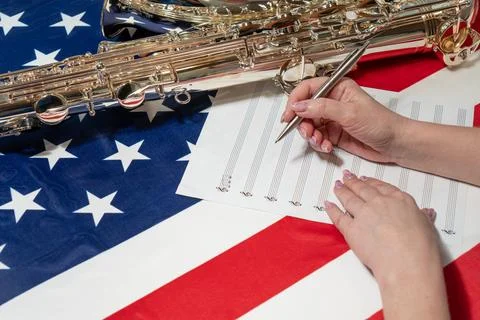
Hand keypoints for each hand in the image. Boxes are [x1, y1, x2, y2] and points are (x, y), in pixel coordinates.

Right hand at [282, 77, 406, 162]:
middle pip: (305, 109)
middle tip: (308, 134)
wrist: (395, 144)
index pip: (308, 89)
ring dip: (311, 136)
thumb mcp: (349, 113)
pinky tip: (328, 148)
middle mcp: (332, 101)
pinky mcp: (334, 134)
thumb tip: (298, 106)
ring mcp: (332, 119)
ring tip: (321, 143)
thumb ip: (321, 108)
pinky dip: (319, 144)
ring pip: (309, 126)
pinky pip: (317, 138)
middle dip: (303, 123)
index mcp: (337, 88)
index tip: (289, 115)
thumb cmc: (380, 123)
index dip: (295, 100)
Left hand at [325, 170, 440, 281]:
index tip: (365, 179)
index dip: (371, 182)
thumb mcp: (427, 227)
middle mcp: (379, 203)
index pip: (381, 187)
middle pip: (362, 189)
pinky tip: (328, 204)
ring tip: (337, 186)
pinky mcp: (351, 229)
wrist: (406, 262)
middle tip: (346, 176)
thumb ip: (422, 217)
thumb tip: (426, 213)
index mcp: (399, 200)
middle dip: (353, 181)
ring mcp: (363, 214)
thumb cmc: (419, 247)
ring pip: (348, 198)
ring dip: (341, 191)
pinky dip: (332, 209)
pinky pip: (338, 217)